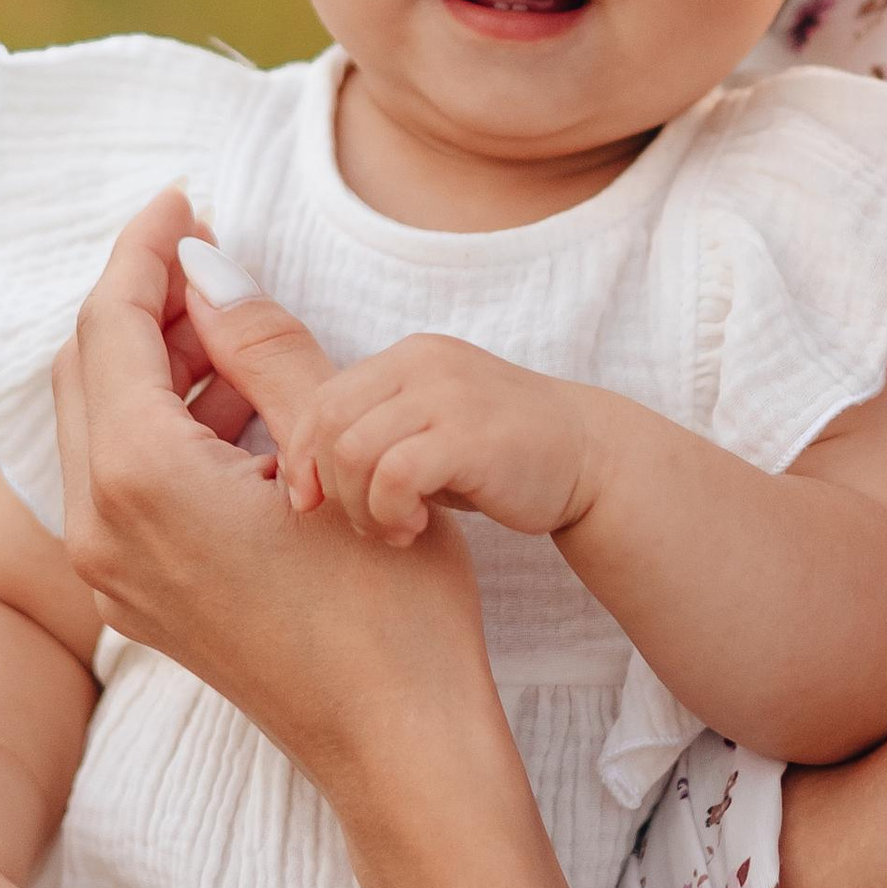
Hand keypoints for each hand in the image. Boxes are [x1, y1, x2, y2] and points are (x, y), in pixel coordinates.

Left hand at [49, 194, 516, 814]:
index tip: (186, 201)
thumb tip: (207, 265)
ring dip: (151, 360)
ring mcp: (109, 569)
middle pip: (86, 368)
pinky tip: (233, 404)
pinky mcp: (133, 596)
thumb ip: (261, 344)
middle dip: (139, 298)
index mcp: (137, 479)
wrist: (396, 742)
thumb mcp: (334, 445)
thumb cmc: (389, 599)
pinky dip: (159, 421)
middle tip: (206, 250)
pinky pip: (118, 476)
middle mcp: (97, 525)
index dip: (145, 248)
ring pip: (98, 423)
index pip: (111, 323)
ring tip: (232, 322)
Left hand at [284, 335, 601, 544]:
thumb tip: (297, 472)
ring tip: (393, 530)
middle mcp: (422, 363)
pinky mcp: (470, 435)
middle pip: (327, 423)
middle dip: (329, 487)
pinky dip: (389, 513)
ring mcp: (448, 395)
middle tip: (364, 523)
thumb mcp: (427, 428)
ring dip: (360, 507)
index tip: (313, 504)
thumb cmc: (498, 456)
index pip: (321, 400)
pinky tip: (414, 529)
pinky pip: (393, 476)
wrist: (590, 459)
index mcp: (406, 357)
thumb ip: (372, 434)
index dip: (303, 457)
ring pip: (352, 451)